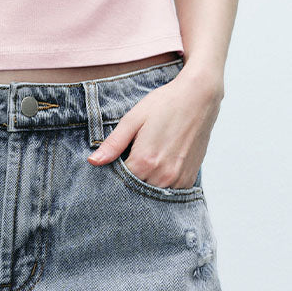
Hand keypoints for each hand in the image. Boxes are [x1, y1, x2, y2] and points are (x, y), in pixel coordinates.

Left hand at [87, 67, 223, 188]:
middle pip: (136, 190)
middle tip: (132, 157)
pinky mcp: (189, 179)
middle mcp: (162, 176)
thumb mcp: (133, 119)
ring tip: (149, 158)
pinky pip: (169, 191)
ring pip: (153, 192)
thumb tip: (93, 161)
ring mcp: (178, 179)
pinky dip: (162, 182)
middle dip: (130, 179)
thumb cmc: (164, 104)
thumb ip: (113, 144)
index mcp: (144, 161)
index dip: (114, 172)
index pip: (119, 181)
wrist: (198, 98)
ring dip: (146, 182)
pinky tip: (161, 163)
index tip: (116, 161)